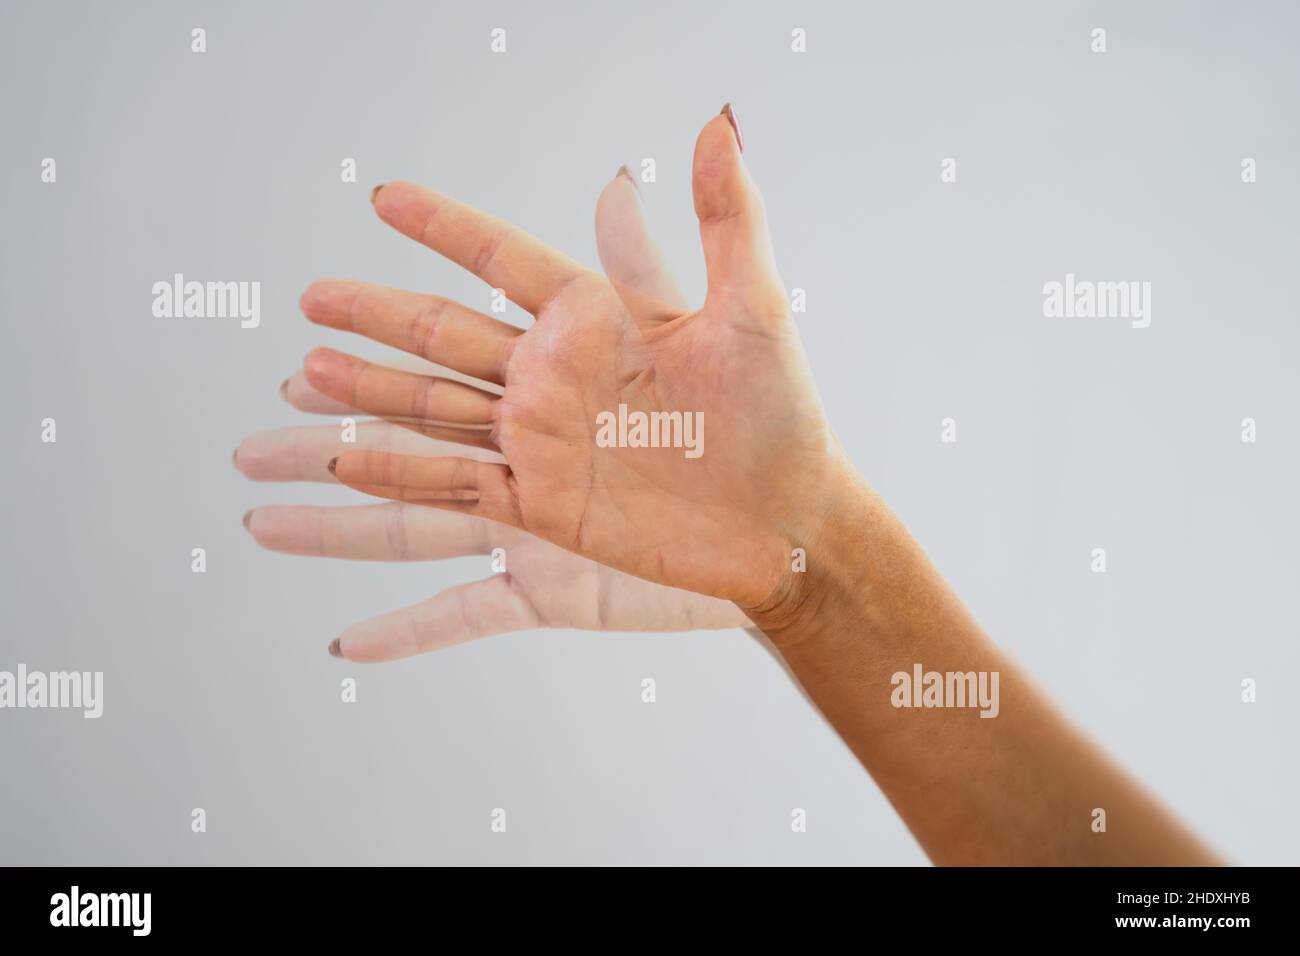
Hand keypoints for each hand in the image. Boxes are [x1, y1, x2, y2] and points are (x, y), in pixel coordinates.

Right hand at [301, 106, 852, 626]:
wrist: (788, 522)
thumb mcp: (754, 309)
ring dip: (371, 391)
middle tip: (312, 295)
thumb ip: (726, 218)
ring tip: (307, 370)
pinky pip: (455, 484)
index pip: (502, 259)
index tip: (384, 196)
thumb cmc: (781, 414)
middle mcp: (555, 374)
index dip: (444, 228)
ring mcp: (543, 440)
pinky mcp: (543, 504)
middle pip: (446, 335)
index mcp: (596, 319)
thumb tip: (718, 120)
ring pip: (436, 408)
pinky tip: (347, 462)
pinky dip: (398, 476)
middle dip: (378, 315)